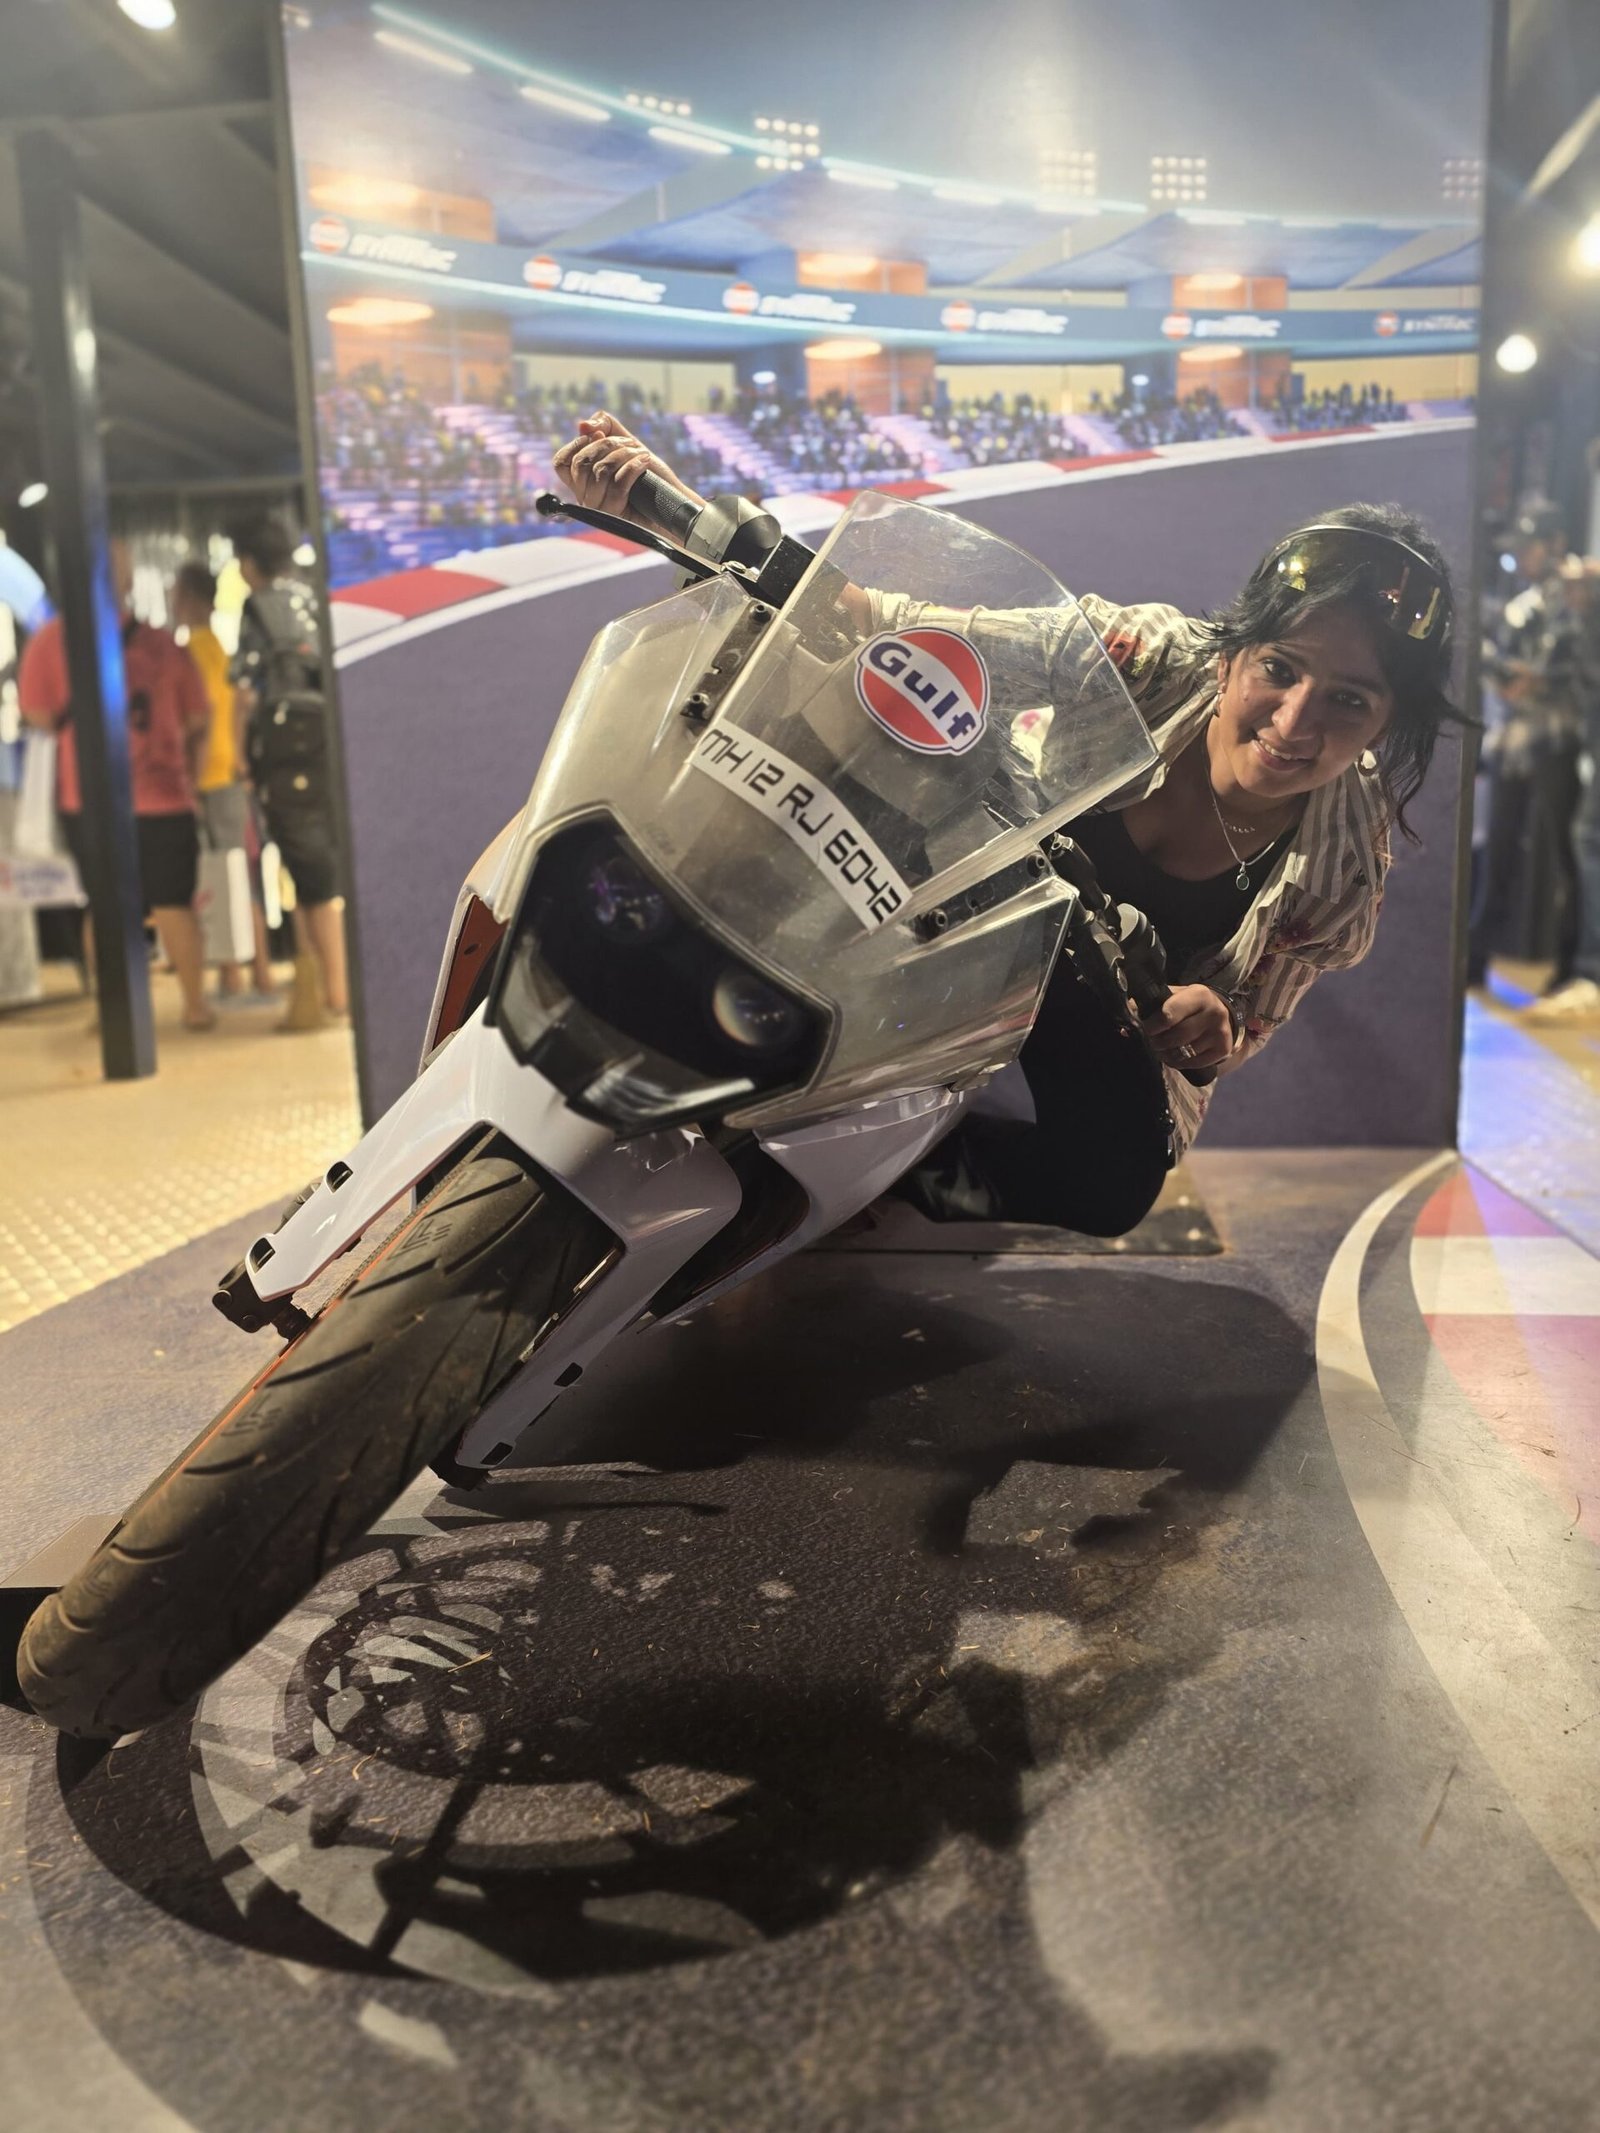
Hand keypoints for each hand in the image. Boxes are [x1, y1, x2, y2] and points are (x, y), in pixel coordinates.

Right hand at [551, 410, 700, 528]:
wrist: (673, 501)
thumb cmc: (649, 474)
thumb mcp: (626, 443)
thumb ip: (605, 426)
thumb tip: (583, 425)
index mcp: (582, 482)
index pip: (561, 463)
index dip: (578, 444)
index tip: (601, 437)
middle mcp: (585, 498)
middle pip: (581, 463)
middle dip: (608, 444)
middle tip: (630, 444)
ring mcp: (599, 509)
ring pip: (600, 472)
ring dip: (624, 455)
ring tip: (641, 455)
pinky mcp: (616, 515)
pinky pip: (617, 484)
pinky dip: (633, 466)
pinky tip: (644, 462)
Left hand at [1141, 984, 1234, 1069]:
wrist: (1219, 1014)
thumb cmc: (1187, 1004)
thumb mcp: (1173, 996)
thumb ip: (1151, 1005)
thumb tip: (1126, 1019)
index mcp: (1198, 995)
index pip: (1168, 1015)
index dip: (1151, 1026)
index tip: (1141, 1030)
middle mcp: (1214, 1012)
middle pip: (1176, 1037)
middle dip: (1157, 1042)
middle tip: (1149, 1042)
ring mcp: (1221, 1032)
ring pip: (1184, 1052)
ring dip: (1166, 1054)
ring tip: (1160, 1049)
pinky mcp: (1223, 1049)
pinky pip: (1193, 1063)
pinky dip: (1178, 1062)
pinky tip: (1174, 1055)